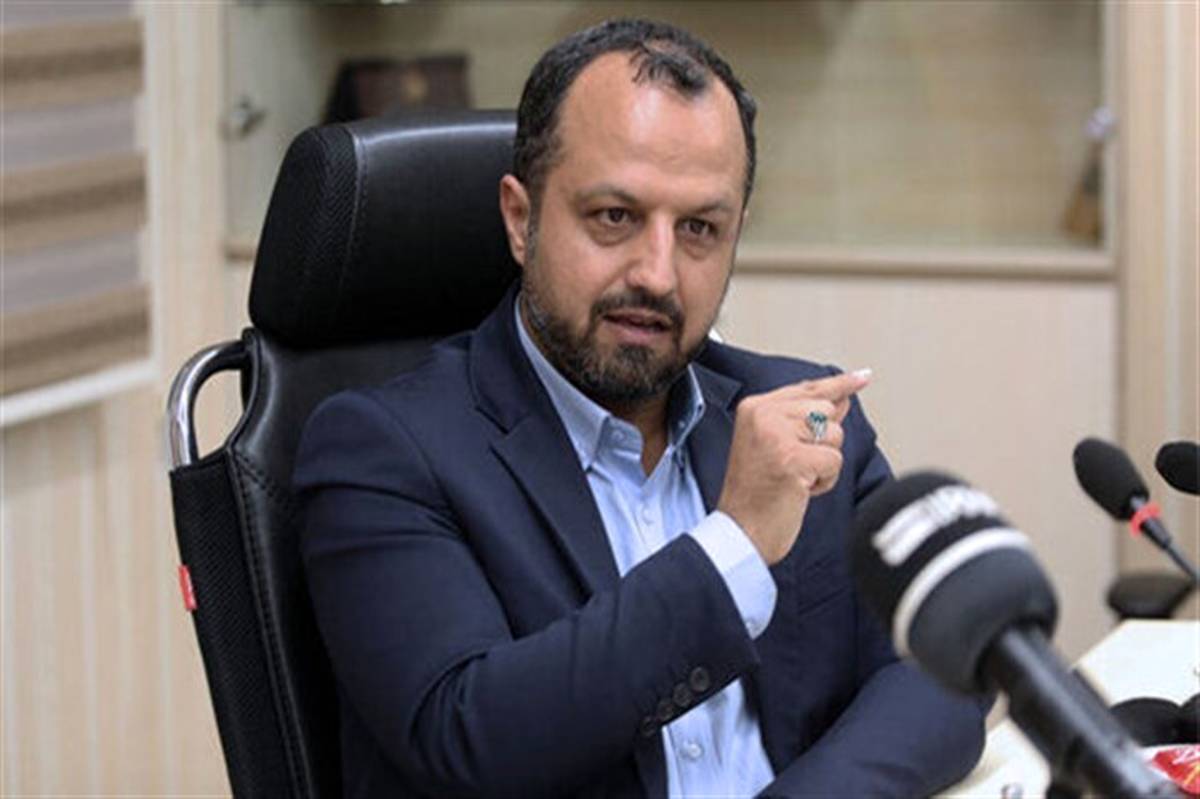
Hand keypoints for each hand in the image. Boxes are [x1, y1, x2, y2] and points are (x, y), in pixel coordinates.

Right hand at [717, 370, 870, 564]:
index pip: (808, 389)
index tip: (862, 378)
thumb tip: (842, 399)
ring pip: (834, 435)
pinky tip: (799, 489)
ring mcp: (776, 435)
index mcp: (755, 408)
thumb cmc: (758, 493)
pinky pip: (834, 461)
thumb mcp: (779, 446)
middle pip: (827, 411)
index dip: (839, 385)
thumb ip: (807, 419)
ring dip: (823, 463)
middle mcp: (763, 415)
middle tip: (791, 465)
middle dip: (822, 442)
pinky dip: (825, 480)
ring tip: (794, 477)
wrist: (740, 531)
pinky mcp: (791, 458)